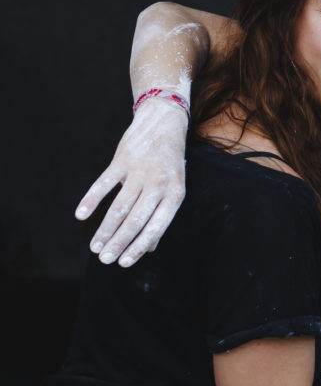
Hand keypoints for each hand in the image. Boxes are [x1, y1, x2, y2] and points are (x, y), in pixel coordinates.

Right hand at [76, 99, 187, 265]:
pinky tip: (81, 215)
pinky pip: (104, 183)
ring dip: (105, 228)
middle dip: (118, 242)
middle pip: (135, 219)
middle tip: (104, 259)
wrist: (165, 122)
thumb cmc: (170, 162)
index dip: (139, 246)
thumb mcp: (175, 188)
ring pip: (119, 206)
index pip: (156, 226)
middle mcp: (159, 184)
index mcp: (175, 194)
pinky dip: (91, 200)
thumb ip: (161, 216)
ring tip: (94, 246)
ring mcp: (140, 171)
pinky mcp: (122, 160)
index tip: (124, 263)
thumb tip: (150, 248)